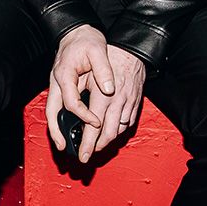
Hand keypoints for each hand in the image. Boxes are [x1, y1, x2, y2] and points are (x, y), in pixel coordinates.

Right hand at [46, 25, 111, 153]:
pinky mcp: (61, 87)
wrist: (76, 32)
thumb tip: (109, 90)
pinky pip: (58, 107)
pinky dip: (60, 120)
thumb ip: (103, 70)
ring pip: (52, 111)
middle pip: (51, 111)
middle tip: (63, 147)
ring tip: (62, 144)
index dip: (84, 115)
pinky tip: (67, 129)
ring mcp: (57, 86)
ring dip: (55, 128)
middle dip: (56, 130)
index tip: (97, 123)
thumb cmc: (86, 40)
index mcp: (65, 74)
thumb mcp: (97, 51)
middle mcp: (57, 82)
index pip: (71, 101)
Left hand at [83, 45, 146, 161]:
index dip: (87, 144)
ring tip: (98, 144)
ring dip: (108, 140)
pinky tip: (112, 130)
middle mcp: (117, 102)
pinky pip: (129, 123)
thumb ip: (78, 94)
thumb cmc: (106, 58)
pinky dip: (119, 130)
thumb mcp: (87, 74)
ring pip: (119, 130)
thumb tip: (70, 113)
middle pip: (108, 134)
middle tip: (88, 153)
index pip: (93, 128)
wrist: (131, 50)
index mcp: (103, 96)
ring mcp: (129, 103)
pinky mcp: (136, 102)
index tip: (82, 155)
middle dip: (98, 147)